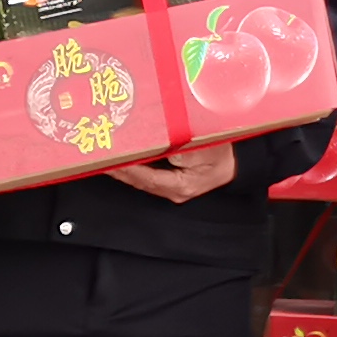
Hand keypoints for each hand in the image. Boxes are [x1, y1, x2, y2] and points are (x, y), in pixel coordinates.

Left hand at [108, 144, 237, 202]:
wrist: (237, 163)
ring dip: (124, 167)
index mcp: (180, 187)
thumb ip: (179, 150)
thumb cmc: (223, 155)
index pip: (146, 178)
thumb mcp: (203, 148)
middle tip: (100, 157)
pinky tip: (125, 155)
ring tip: (107, 155)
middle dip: (120, 169)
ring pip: (142, 178)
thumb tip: (157, 146)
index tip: (111, 159)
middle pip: (140, 181)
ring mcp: (172, 187)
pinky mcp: (172, 179)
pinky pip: (148, 173)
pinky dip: (135, 164)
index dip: (128, 169)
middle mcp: (173, 190)